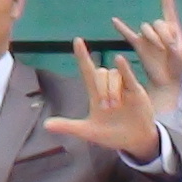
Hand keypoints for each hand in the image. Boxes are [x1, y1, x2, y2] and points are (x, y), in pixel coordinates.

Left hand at [43, 42, 166, 154]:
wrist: (134, 141)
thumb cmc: (111, 134)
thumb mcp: (88, 131)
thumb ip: (68, 126)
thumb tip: (45, 125)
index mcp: (95, 94)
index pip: (87, 70)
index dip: (82, 56)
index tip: (77, 40)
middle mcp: (108, 87)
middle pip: (100, 73)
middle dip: (101, 88)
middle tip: (107, 107)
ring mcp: (123, 88)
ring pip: (113, 75)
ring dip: (111, 88)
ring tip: (116, 105)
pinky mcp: (136, 91)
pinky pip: (129, 76)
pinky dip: (124, 68)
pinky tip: (119, 59)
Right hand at [114, 0, 181, 95]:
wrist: (167, 81)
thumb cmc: (180, 67)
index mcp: (172, 28)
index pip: (168, 7)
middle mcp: (159, 30)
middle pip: (156, 21)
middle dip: (162, 34)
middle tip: (168, 48)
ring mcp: (148, 37)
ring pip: (145, 27)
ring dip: (151, 38)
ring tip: (158, 50)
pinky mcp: (138, 45)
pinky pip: (128, 34)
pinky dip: (121, 27)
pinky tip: (114, 20)